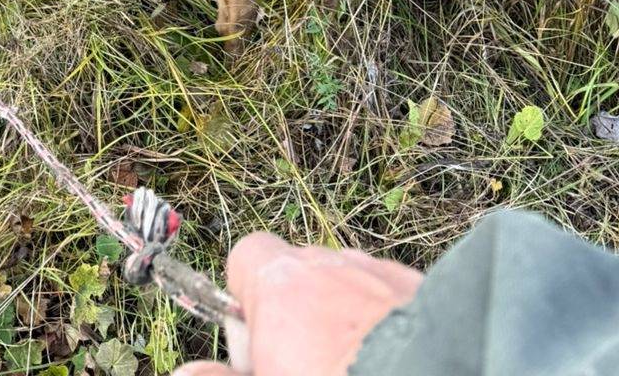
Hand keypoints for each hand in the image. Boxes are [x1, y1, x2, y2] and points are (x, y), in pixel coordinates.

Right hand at [174, 232, 421, 375]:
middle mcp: (328, 264)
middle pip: (297, 273)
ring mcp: (379, 272)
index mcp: (280, 284)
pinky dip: (387, 320)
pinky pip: (391, 296)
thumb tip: (185, 375)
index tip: (254, 340)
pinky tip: (393, 359)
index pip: (246, 255)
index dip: (245, 295)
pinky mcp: (422, 289)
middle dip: (297, 313)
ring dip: (343, 316)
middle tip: (303, 366)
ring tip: (354, 366)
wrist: (433, 374)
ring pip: (347, 284)